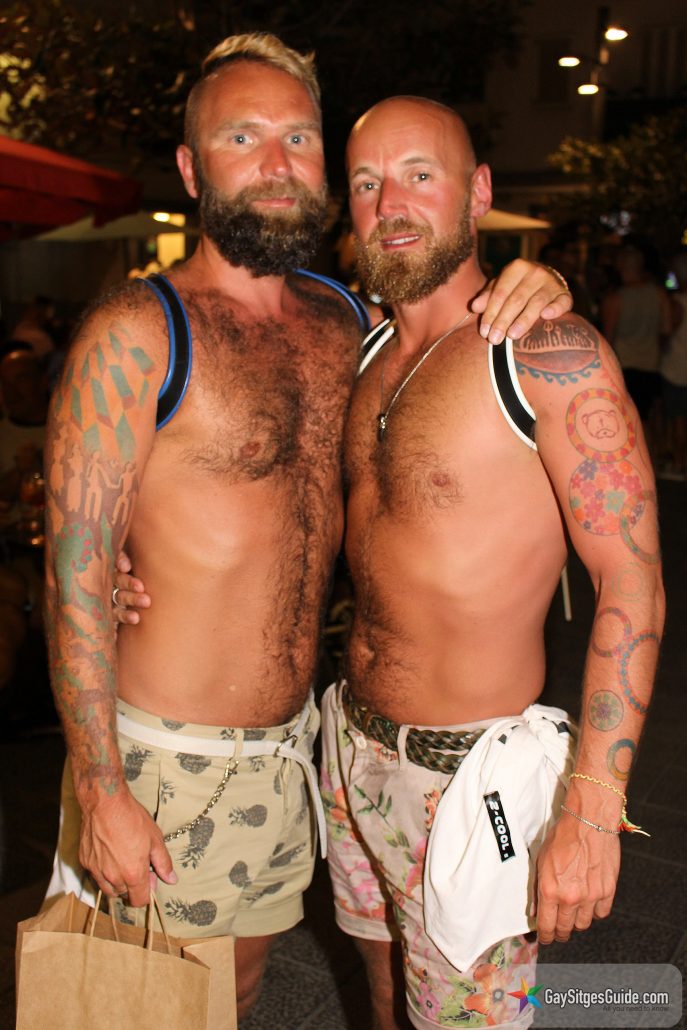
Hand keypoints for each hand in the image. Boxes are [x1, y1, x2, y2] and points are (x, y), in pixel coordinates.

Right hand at [79, 789, 176, 906]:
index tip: (149, 878)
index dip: (147, 892)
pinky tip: (109, 853)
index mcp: (133, 874)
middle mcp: (112, 877)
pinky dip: (103, 871)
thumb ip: (163, 863)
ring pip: (108, 888)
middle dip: (132, 885)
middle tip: (137, 864)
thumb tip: (171, 879)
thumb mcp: (155, 839)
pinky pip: (96, 875)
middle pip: (124, 894)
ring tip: (123, 860)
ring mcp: (96, 871)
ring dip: (117, 881)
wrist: (105, 803)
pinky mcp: (85, 862)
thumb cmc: (132, 818)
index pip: (139, 901)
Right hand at [113, 550, 150, 624]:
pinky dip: (125, 616)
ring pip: (119, 596)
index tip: (127, 567)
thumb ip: (149, 550)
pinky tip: (136, 619)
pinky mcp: (113, 612)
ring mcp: (111, 595)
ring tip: (146, 603)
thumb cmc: (154, 569)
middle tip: (141, 587)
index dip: (120, 561)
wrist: (151, 599)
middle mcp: (114, 577)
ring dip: (131, 599)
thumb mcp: (150, 557)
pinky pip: (116, 615)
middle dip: (129, 583)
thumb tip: (166, 531)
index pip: (118, 558)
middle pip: (118, 578)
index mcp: (122, 562)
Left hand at [471, 259, 572, 343]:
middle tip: (494, 339)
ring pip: (536, 303)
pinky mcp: (565, 294)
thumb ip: (488, 296)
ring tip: (512, 335)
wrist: (547, 280)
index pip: (501, 293)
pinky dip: (555, 309)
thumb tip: (474, 307)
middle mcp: (535, 272)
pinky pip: (562, 302)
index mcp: (516, 268)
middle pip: (516, 300)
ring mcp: (551, 283)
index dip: (491, 313)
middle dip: (503, 321)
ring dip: (523, 320)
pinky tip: (546, 316)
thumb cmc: (517, 286)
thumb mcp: (501, 286)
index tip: (484, 332)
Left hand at [534, 810, 619, 943]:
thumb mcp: (541, 860)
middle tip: (558, 930)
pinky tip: (589, 903)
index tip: (545, 938)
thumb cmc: (563, 836)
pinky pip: (601, 913)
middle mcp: (570, 897)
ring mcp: (591, 896)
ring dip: (577, 922)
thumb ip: (538, 888)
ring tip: (573, 913)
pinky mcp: (608, 891)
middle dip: (560, 932)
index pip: (546, 926)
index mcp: (550, 890)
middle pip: (565, 929)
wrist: (589, 821)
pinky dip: (595, 912)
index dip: (545, 936)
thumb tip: (537, 910)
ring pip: (584, 924)